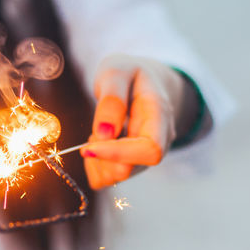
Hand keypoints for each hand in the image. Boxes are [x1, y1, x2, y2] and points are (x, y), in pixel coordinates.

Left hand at [82, 55, 187, 189]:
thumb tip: (104, 134)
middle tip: (94, 130)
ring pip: (116, 177)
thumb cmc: (129, 74)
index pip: (150, 150)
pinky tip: (98, 144)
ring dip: (97, 158)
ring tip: (100, 131)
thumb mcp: (118, 70)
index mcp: (160, 117)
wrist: (142, 81)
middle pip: (129, 169)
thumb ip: (112, 99)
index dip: (119, 153)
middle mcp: (159, 142)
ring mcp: (146, 156)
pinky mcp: (132, 165)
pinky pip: (107, 179)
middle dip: (101, 154)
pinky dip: (94, 165)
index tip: (90, 144)